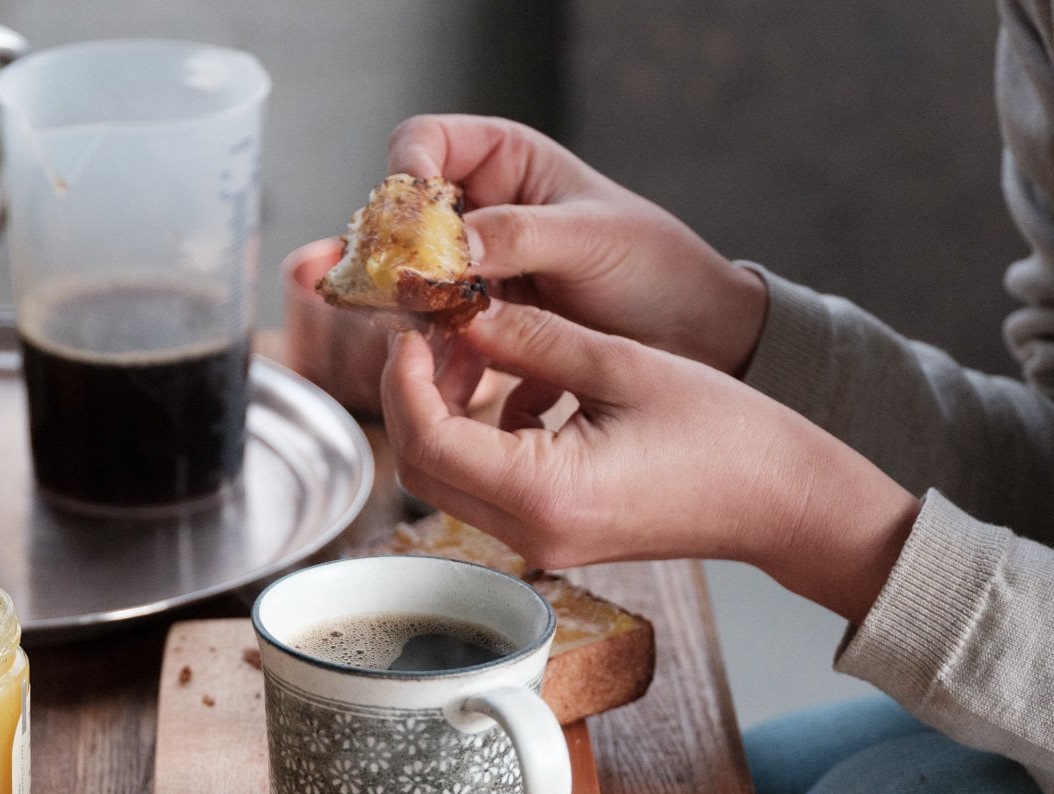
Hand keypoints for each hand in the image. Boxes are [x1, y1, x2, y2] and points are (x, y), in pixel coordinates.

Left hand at [383, 300, 920, 623]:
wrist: (784, 501)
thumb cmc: (727, 434)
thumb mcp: (621, 364)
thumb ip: (533, 338)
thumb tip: (463, 310)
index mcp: (545, 492)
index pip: (429, 440)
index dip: (404, 380)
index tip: (410, 328)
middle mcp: (531, 531)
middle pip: (422, 468)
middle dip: (410, 398)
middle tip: (425, 333)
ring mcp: (539, 542)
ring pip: (446, 481)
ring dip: (439, 416)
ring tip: (464, 350)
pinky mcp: (552, 535)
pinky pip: (486, 489)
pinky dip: (475, 438)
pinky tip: (503, 387)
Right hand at [388, 115, 768, 376]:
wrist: (693, 340)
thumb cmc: (657, 268)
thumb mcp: (592, 239)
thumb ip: (519, 235)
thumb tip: (451, 245)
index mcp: (504, 162)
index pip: (424, 145)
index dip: (407, 173)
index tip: (411, 216)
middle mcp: (476, 213)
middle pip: (399, 222)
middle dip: (386, 256)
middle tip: (373, 288)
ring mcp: (469, 273)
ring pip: (406, 285)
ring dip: (401, 314)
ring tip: (412, 340)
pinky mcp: (474, 327)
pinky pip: (430, 338)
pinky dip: (427, 358)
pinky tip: (435, 376)